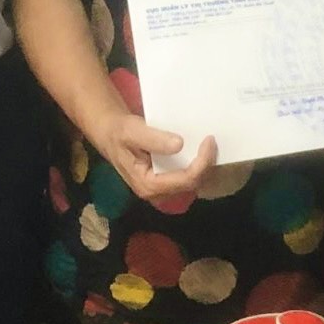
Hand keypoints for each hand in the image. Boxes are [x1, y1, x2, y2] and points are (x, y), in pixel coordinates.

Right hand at [90, 109, 216, 203]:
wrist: (110, 134)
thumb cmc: (120, 133)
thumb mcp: (133, 131)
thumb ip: (154, 139)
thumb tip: (179, 144)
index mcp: (148, 185)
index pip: (185, 180)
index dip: (202, 163)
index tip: (209, 140)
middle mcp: (157, 192)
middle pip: (192, 184)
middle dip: (207, 165)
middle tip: (212, 140)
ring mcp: (162, 189)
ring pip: (193, 183)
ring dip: (205, 166)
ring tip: (211, 145)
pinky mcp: (166, 181)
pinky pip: (188, 177)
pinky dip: (198, 165)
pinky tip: (202, 150)